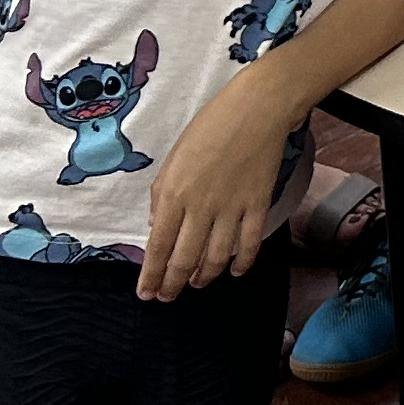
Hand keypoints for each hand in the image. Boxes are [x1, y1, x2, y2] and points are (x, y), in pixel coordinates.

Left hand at [137, 76, 296, 298]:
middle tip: (166, 297)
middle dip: (172, 285)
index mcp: (174, 193)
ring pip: (215, 258)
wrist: (257, 107)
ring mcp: (231, 208)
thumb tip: (157, 225)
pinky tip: (234, 271)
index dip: (151, 276)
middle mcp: (200, 207)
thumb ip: (162, 195)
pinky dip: (242, 263)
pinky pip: (249, 244)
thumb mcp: (174, 157)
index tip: (146, 293)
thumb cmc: (210, 125)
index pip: (157, 246)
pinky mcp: (258, 205)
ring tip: (196, 284)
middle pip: (184, 259)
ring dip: (203, 277)